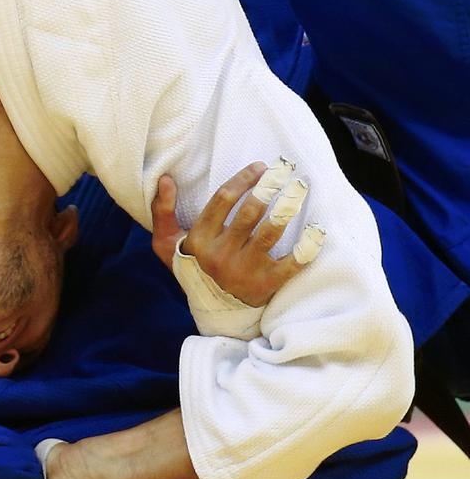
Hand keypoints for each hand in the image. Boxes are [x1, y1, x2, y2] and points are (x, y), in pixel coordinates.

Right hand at [151, 160, 322, 306]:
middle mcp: (221, 254)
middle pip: (249, 212)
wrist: (213, 311)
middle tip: (285, 169)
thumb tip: (165, 179)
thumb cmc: (193, 268)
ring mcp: (245, 270)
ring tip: (299, 188)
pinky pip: (292, 263)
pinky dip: (308, 246)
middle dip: (269, 186)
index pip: (223, 200)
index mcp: (200, 240)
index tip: (260, 166)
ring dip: (288, 207)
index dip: (243, 179)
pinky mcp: (267, 284)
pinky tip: (317, 228)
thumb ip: (162, 210)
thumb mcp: (166, 243)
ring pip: (270, 232)